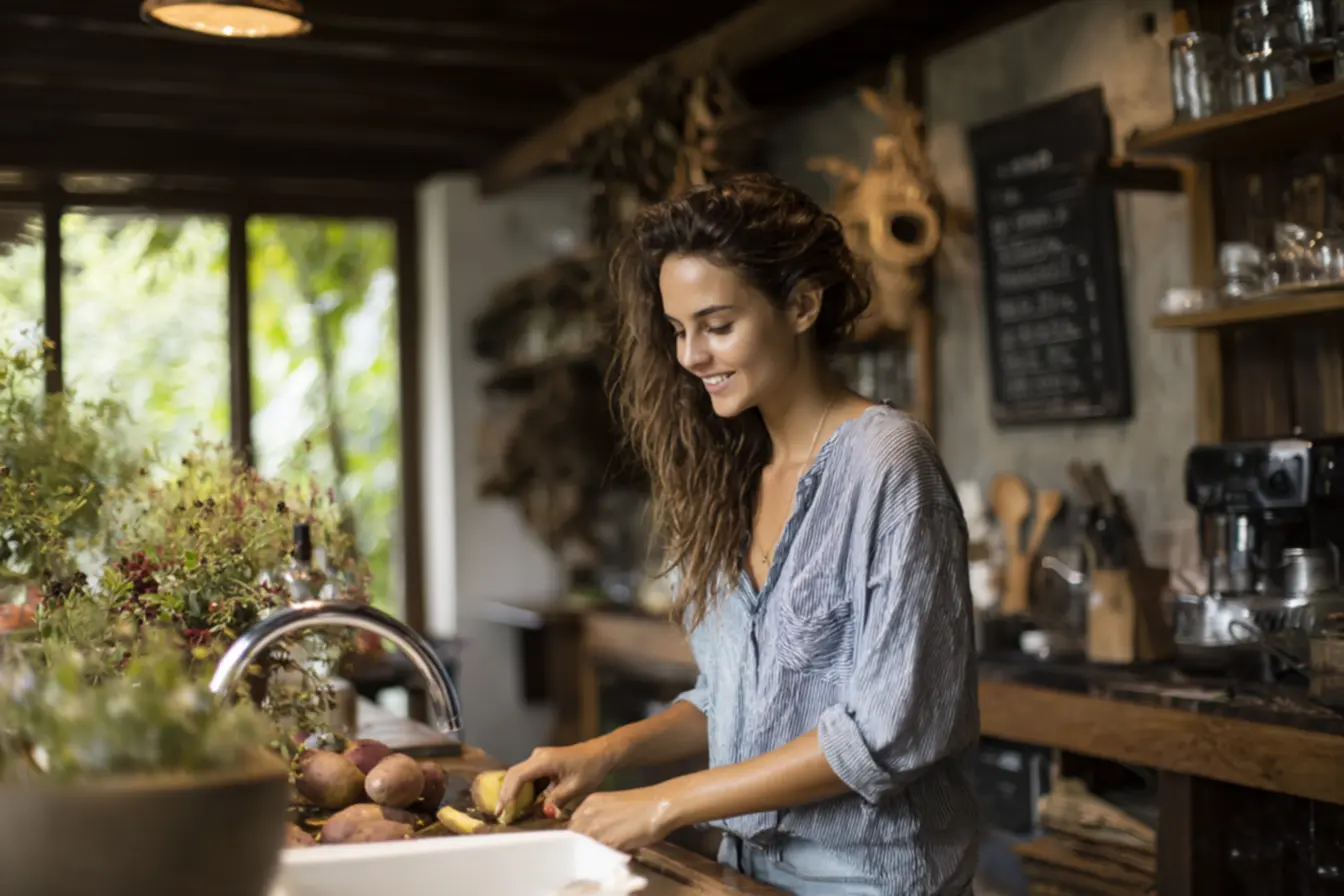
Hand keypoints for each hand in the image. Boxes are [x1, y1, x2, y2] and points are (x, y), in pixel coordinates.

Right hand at [498, 740, 620, 816]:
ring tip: (507, 811)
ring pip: (518, 775)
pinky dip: (522, 789)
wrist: (601, 754)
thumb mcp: (575, 787)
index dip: (508, 794)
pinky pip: (527, 776)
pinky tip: (521, 803)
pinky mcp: (542, 763)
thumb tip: (544, 812)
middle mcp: (538, 756)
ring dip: (512, 792)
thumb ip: (557, 800)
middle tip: (500, 813)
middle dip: (506, 794)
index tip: (502, 810)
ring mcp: (539, 758)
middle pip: (514, 775)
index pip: (518, 777)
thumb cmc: (591, 768)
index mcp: (544, 760)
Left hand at [568, 786, 678, 852]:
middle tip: (595, 849)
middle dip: (582, 843)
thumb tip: (592, 835)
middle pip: (574, 836)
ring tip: (606, 851)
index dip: (578, 835)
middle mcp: (587, 814)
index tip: (585, 841)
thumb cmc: (641, 804)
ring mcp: (595, 829)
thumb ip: (597, 817)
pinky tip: (615, 853)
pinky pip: (598, 855)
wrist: (659, 804)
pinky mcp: (607, 842)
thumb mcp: (611, 805)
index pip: (572, 825)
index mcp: (588, 803)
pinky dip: (604, 858)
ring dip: (591, 852)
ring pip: (583, 847)